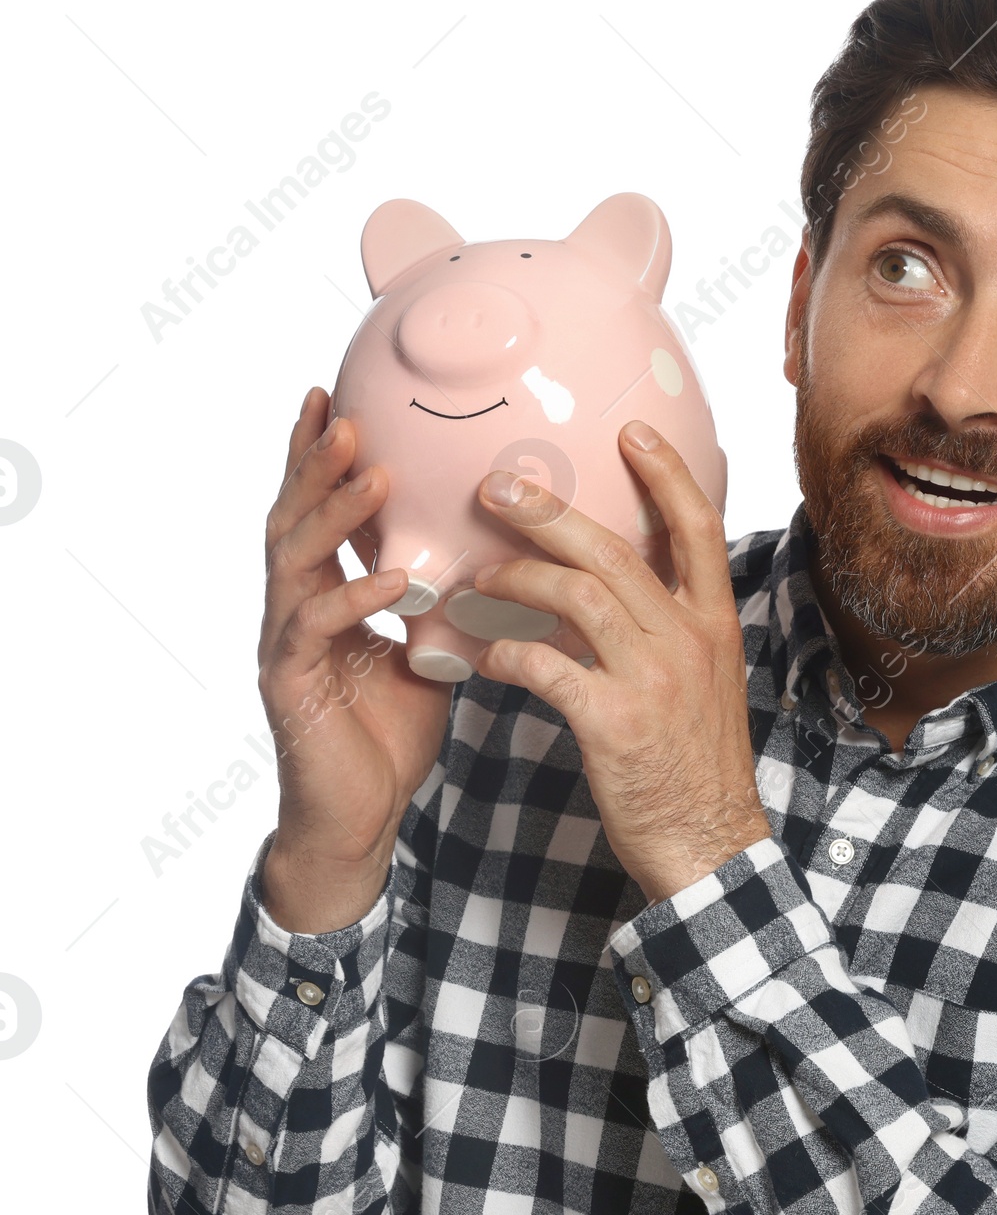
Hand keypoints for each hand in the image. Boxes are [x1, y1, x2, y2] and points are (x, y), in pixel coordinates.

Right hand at [257, 386, 452, 928]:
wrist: (358, 818)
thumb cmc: (388, 737)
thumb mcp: (426, 656)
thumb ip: (441, 607)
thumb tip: (493, 562)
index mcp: (324, 598)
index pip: (315, 513)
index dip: (318, 458)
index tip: (336, 396)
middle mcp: (295, 611)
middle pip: (291, 518)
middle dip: (315, 464)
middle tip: (344, 411)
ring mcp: (286, 646)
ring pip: (295, 561)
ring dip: (332, 511)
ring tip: (368, 468)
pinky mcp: (290, 687)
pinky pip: (315, 630)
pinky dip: (355, 598)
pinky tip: (390, 577)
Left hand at [471, 420, 769, 904]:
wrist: (710, 844)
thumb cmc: (695, 766)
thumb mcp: (705, 685)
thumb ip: (667, 632)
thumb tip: (615, 590)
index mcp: (713, 626)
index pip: (698, 529)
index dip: (667, 473)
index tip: (632, 431)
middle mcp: (688, 640)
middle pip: (614, 549)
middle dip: (549, 511)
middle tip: (498, 488)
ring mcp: (653, 679)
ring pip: (576, 596)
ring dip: (515, 578)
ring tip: (476, 582)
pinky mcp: (614, 722)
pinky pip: (546, 667)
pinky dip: (505, 655)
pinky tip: (484, 658)